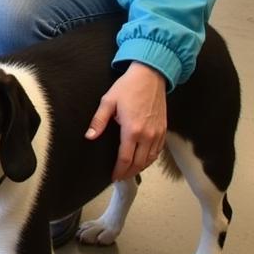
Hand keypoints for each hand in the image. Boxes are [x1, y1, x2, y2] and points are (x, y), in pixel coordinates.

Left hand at [85, 62, 166, 180]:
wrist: (150, 76)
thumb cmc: (127, 87)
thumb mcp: (108, 101)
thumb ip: (99, 121)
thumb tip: (89, 136)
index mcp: (132, 130)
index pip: (125, 158)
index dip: (119, 170)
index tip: (113, 177)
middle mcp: (147, 135)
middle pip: (139, 163)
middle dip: (128, 172)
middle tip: (120, 177)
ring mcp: (158, 133)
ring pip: (150, 159)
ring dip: (140, 168)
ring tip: (129, 171)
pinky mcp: (164, 130)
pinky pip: (158, 151)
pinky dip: (150, 159)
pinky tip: (143, 160)